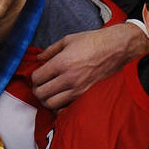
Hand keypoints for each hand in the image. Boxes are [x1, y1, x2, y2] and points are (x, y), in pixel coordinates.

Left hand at [30, 24, 148, 110]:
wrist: (115, 50)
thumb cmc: (93, 42)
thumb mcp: (68, 40)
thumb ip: (50, 50)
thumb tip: (39, 58)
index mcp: (62, 63)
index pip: (37, 78)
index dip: (33, 78)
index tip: (37, 75)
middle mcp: (68, 79)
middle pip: (41, 94)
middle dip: (37, 90)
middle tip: (40, 85)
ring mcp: (77, 89)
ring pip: (51, 104)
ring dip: (46, 100)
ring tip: (49, 93)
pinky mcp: (85, 95)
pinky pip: (66, 108)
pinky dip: (59, 106)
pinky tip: (60, 98)